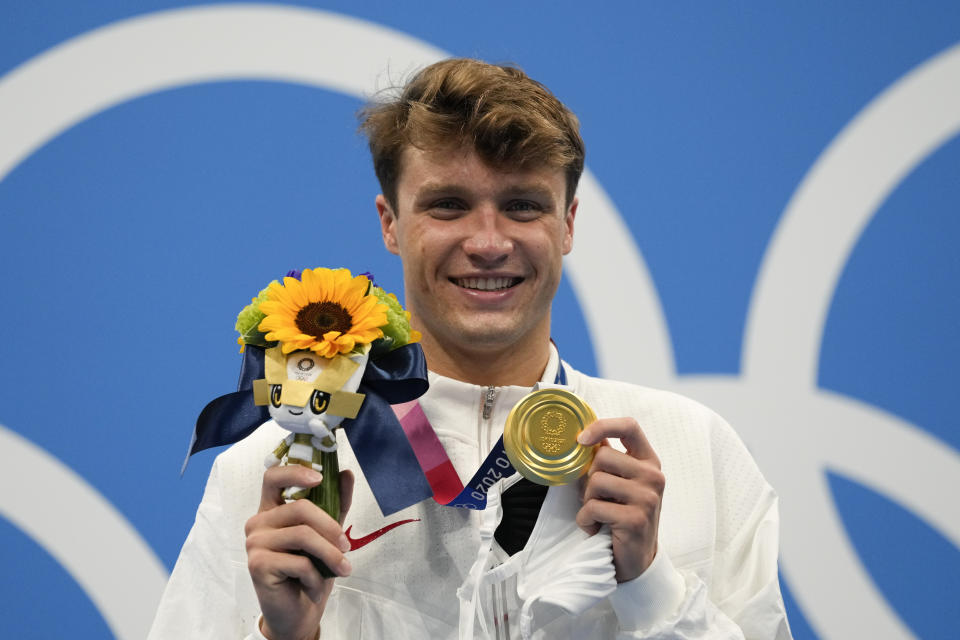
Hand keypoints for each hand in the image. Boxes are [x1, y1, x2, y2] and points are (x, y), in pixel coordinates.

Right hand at [245, 465, 354, 639]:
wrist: (298, 611)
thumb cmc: (310, 570)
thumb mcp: (327, 534)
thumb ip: (335, 503)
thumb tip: (346, 473)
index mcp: (271, 510)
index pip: (272, 477)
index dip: (295, 472)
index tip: (319, 479)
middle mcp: (258, 523)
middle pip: (300, 508)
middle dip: (331, 528)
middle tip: (347, 547)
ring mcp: (254, 543)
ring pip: (303, 535)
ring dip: (330, 554)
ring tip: (343, 569)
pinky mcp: (258, 565)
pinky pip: (299, 562)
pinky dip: (316, 576)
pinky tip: (315, 586)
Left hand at [575, 417, 663, 582]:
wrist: (636, 559)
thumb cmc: (623, 516)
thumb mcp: (620, 483)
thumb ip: (609, 460)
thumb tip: (585, 436)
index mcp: (649, 461)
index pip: (629, 426)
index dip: (602, 426)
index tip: (581, 439)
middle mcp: (654, 476)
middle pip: (603, 457)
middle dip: (589, 479)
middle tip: (595, 498)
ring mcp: (648, 498)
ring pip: (596, 481)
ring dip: (586, 501)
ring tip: (597, 514)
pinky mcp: (635, 519)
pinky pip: (594, 508)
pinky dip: (585, 520)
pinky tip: (596, 528)